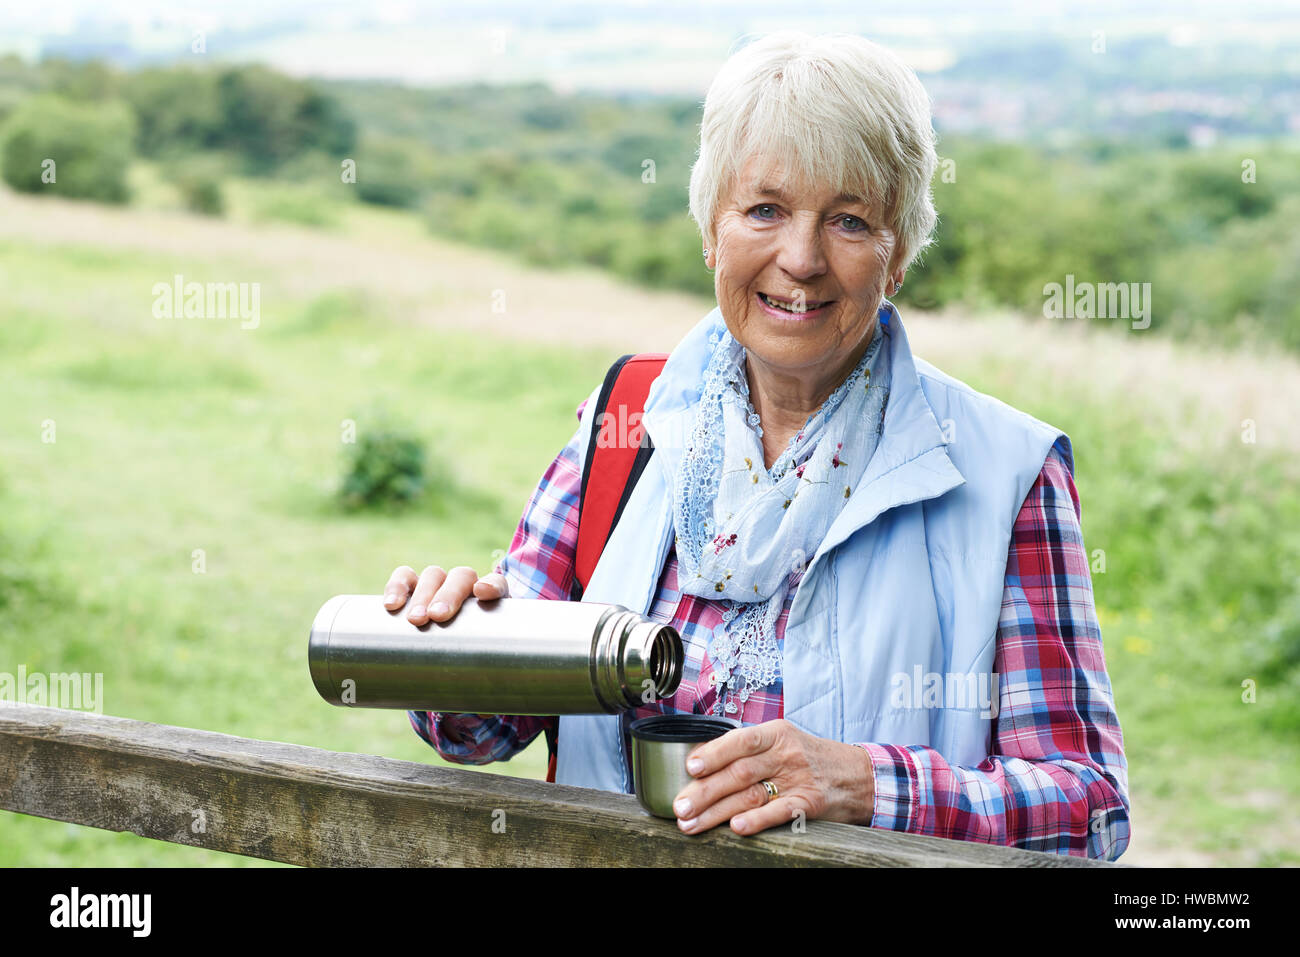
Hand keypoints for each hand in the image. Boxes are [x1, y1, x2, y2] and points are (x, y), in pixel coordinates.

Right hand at [382, 563, 509, 721]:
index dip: (492, 585)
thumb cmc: (468, 666)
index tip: (484, 594)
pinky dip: (397, 586)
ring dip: (423, 593)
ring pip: (432, 576)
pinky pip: (404, 579)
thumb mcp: (480, 674)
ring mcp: (439, 587)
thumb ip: (482, 688)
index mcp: (491, 604)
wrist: (445, 660)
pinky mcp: (412, 591)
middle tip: (436, 618)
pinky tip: (390, 604)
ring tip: (414, 619)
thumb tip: (481, 716)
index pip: (496, 585)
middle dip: (447, 595)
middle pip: (460, 578)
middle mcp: (466, 590)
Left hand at [669, 718, 875, 835]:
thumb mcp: (783, 742)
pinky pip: (780, 811)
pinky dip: (757, 820)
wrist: (858, 774)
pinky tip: (736, 828)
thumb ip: (749, 751)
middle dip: (704, 791)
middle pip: (738, 773)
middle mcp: (785, 754)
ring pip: (751, 795)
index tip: (689, 768)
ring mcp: (798, 778)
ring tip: (693, 823)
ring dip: (717, 812)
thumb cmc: (810, 758)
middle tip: (680, 807)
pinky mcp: (810, 802)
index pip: (739, 740)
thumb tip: (703, 763)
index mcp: (775, 734)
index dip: (712, 754)